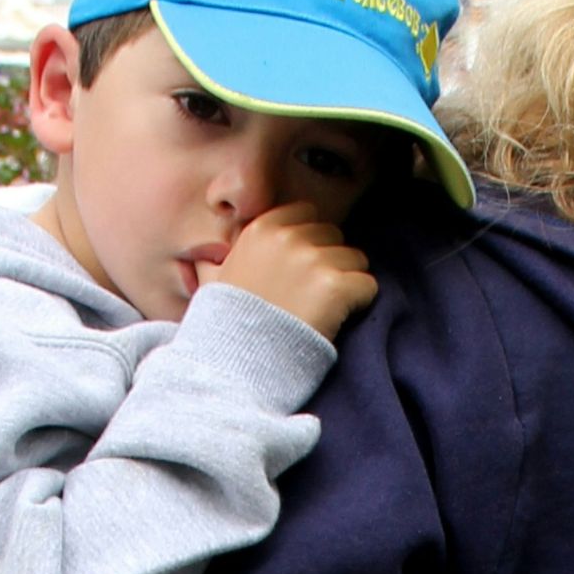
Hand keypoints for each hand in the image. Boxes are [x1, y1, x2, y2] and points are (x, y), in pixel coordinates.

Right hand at [197, 202, 376, 339]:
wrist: (238, 360)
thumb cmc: (225, 323)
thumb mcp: (212, 282)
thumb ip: (215, 261)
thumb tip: (205, 258)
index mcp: (261, 229)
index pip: (305, 213)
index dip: (308, 241)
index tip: (299, 269)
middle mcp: (288, 238)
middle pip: (333, 235)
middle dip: (329, 259)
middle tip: (312, 293)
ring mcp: (313, 260)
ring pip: (355, 259)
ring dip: (346, 282)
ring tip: (323, 309)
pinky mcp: (336, 286)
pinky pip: (368, 285)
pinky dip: (360, 303)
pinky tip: (337, 319)